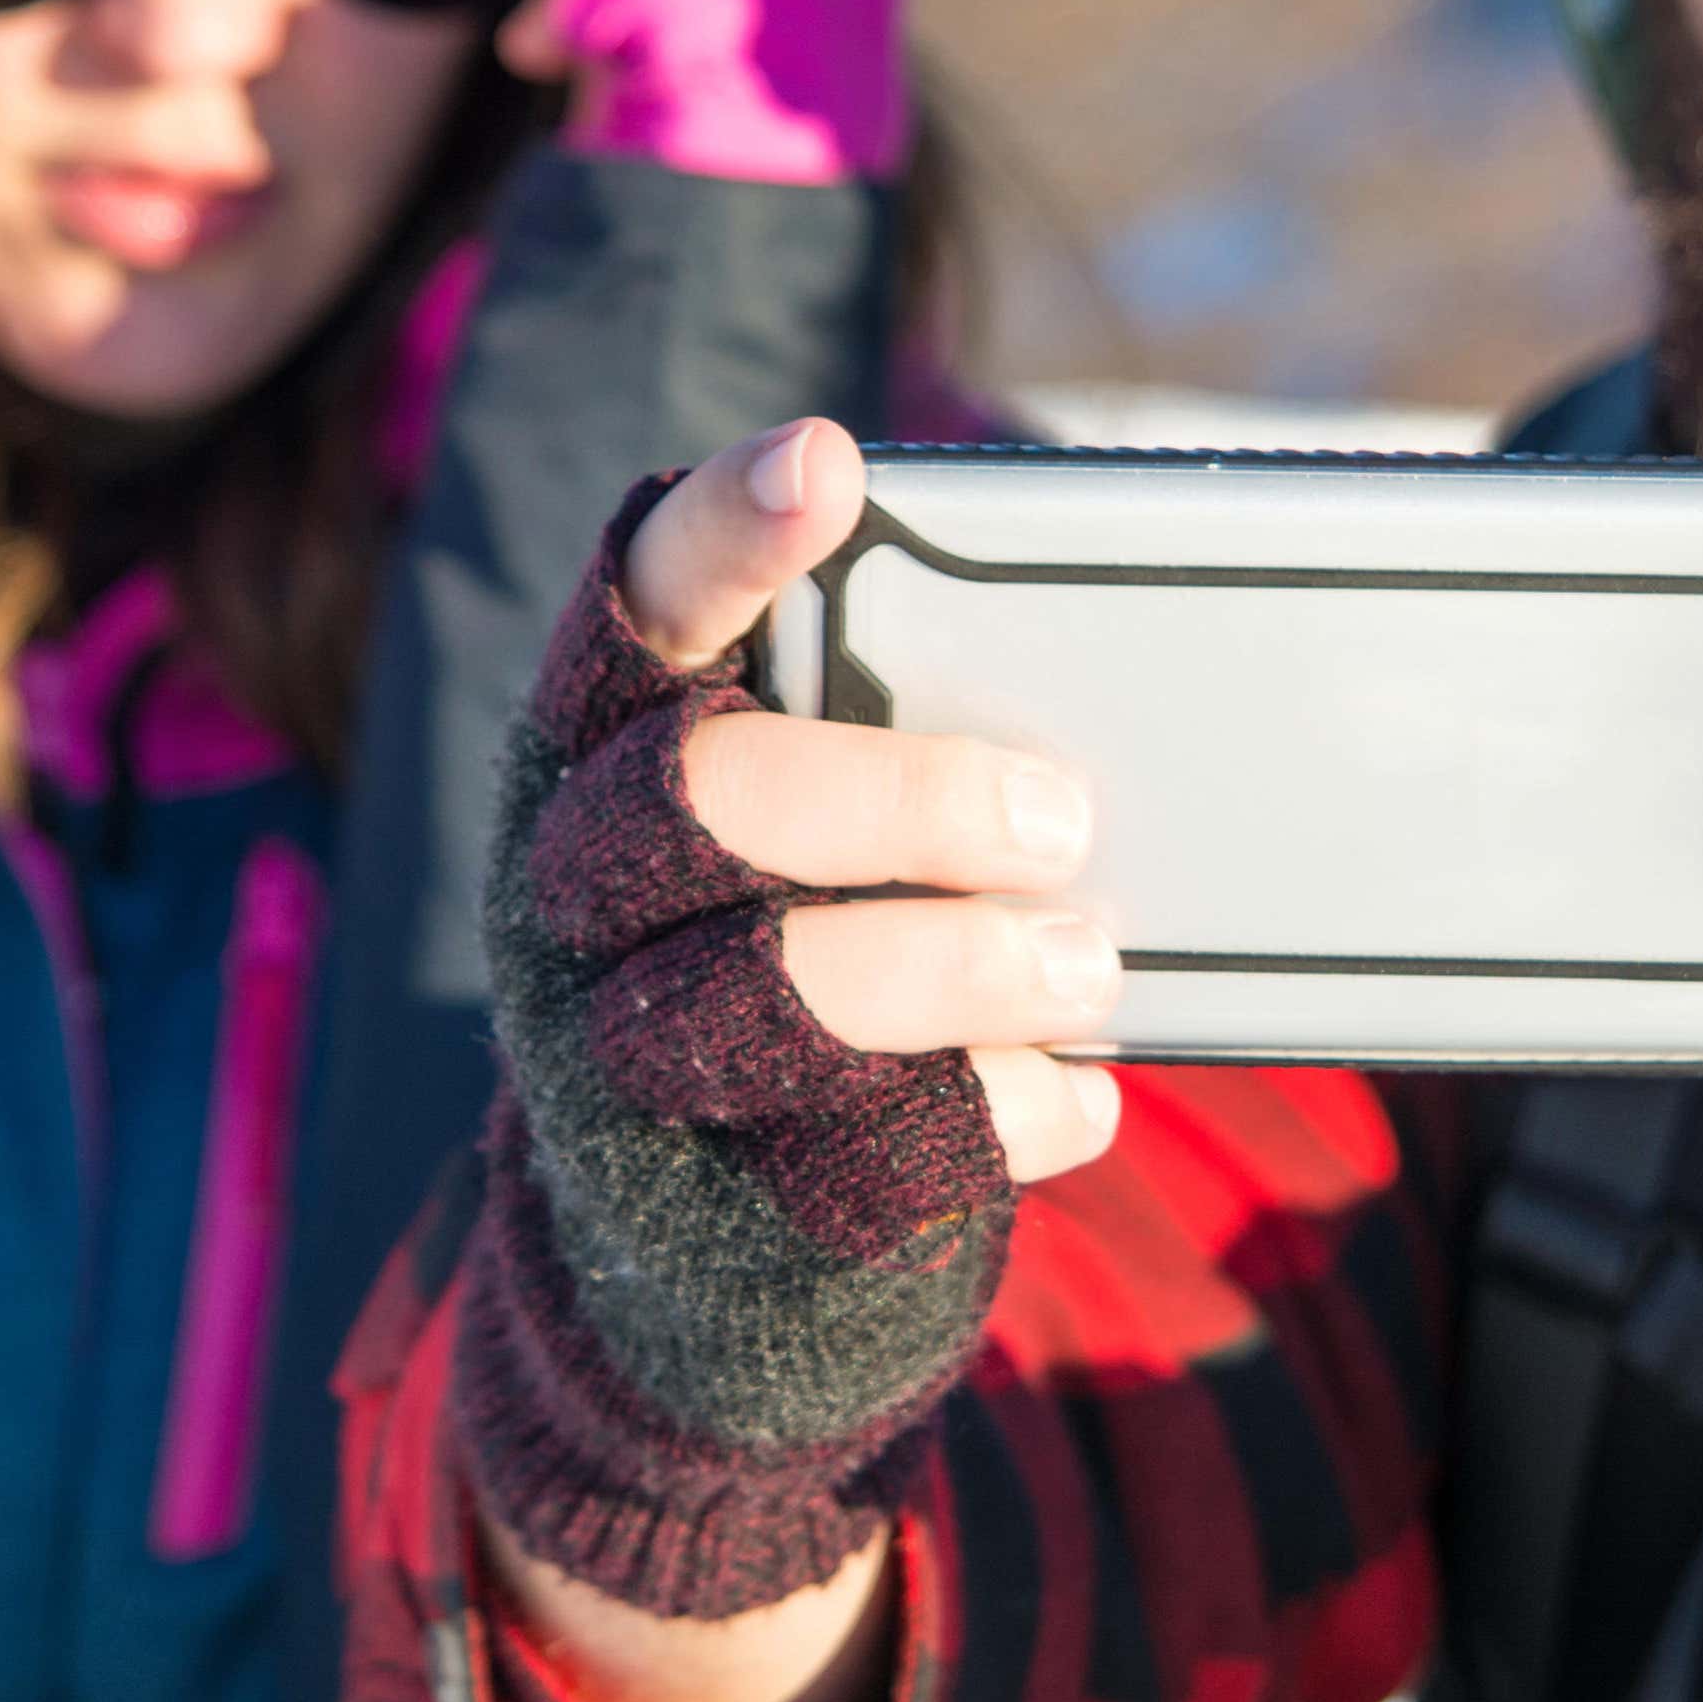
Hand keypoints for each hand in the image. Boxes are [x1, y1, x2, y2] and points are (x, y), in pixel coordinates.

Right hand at [596, 417, 1119, 1178]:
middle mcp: (578, 881)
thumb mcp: (832, 816)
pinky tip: (1080, 1086)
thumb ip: (909, 729)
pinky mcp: (695, 1204)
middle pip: (706, 799)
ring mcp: (614, 1052)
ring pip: (767, 993)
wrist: (719, 1235)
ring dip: (958, 968)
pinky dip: (1000, 1113)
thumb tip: (1124, 680)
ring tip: (1086, 961)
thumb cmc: (822, 937)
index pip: (639, 601)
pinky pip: (853, 1163)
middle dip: (904, 796)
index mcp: (608, 743)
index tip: (832, 466)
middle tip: (1060, 815)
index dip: (723, 534)